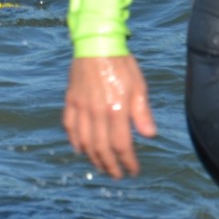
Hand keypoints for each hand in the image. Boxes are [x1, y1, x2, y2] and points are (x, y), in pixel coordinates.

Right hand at [63, 55, 157, 178]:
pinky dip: (74, 140)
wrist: (96, 43)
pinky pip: (69, 126)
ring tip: (101, 166)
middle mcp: (96, 111)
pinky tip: (80, 149)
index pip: (121, 145)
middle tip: (117, 174)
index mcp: (116, 109)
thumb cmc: (122, 64)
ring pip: (84, 141)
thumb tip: (150, 136)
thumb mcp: (139, 86)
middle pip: (101, 148)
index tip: (133, 171)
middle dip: (110, 165)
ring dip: (93, 158)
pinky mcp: (70, 99)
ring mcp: (81, 106)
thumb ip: (142, 113)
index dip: (127, 161)